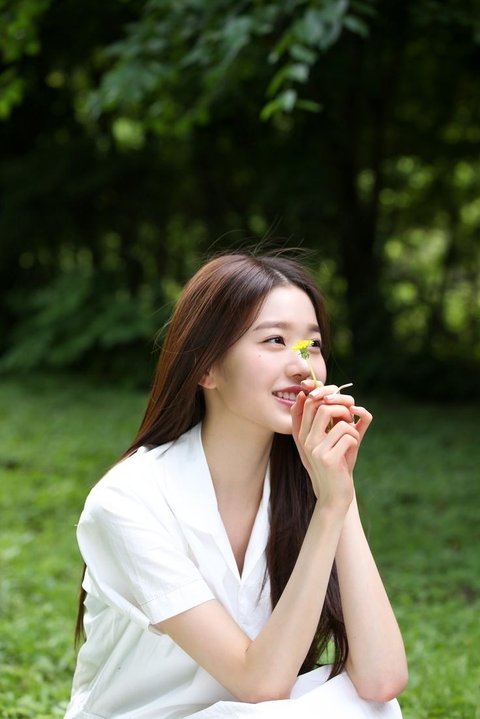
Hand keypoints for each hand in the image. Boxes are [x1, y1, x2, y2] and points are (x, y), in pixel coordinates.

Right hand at [291, 383, 371, 509]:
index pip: (309, 403)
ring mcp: (316, 449)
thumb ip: (334, 420)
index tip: (340, 404)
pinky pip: (349, 437)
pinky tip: (351, 451)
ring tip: (352, 440)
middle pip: (324, 407)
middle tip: (350, 420)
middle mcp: (306, 439)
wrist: (334, 496)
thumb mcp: (333, 440)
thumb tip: (347, 402)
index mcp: (304, 433)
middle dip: (343, 409)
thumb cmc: (337, 465)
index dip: (326, 396)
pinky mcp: (328, 459)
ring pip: (341, 423)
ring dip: (353, 430)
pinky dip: (355, 441)